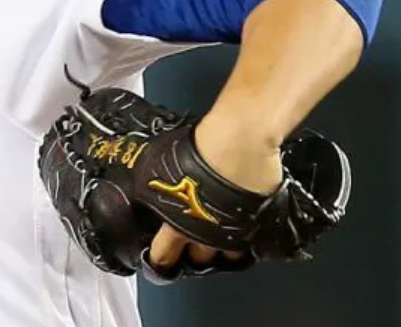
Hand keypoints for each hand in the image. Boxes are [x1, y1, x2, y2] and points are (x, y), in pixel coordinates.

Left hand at [148, 113, 283, 270]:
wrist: (242, 141)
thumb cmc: (200, 149)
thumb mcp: (157, 162)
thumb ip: (150, 179)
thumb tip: (140, 181)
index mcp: (176, 225)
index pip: (164, 255)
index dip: (160, 258)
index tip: (160, 257)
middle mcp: (207, 236)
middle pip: (199, 259)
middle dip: (194, 252)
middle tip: (193, 240)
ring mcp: (236, 232)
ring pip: (229, 252)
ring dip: (223, 243)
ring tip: (219, 228)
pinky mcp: (260, 224)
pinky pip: (252, 236)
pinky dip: (247, 230)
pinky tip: (242, 217)